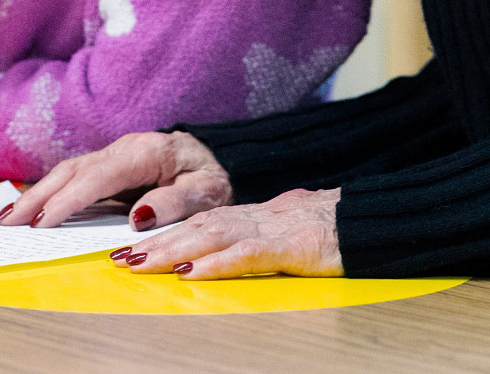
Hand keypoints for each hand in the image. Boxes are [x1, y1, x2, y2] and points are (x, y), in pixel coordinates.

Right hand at [0, 131, 232, 229]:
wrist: (210, 162)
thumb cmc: (208, 180)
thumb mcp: (207, 194)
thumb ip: (175, 202)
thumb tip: (137, 217)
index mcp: (148, 152)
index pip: (100, 176)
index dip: (69, 200)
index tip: (43, 222)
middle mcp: (124, 148)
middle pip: (74, 171)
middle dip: (39, 197)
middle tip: (8, 224)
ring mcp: (112, 154)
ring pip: (67, 171)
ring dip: (36, 194)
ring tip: (7, 219)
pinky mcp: (106, 165)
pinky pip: (72, 177)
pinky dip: (48, 192)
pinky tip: (29, 208)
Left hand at [114, 188, 342, 279]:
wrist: (371, 220)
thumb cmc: (330, 229)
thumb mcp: (283, 233)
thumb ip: (252, 238)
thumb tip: (220, 250)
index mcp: (250, 217)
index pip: (197, 223)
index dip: (161, 233)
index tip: (128, 246)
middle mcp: (253, 219)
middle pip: (194, 228)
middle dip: (154, 242)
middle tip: (118, 256)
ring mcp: (271, 230)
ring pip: (211, 237)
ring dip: (172, 250)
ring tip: (140, 262)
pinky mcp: (291, 247)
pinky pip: (247, 256)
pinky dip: (217, 264)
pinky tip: (192, 273)